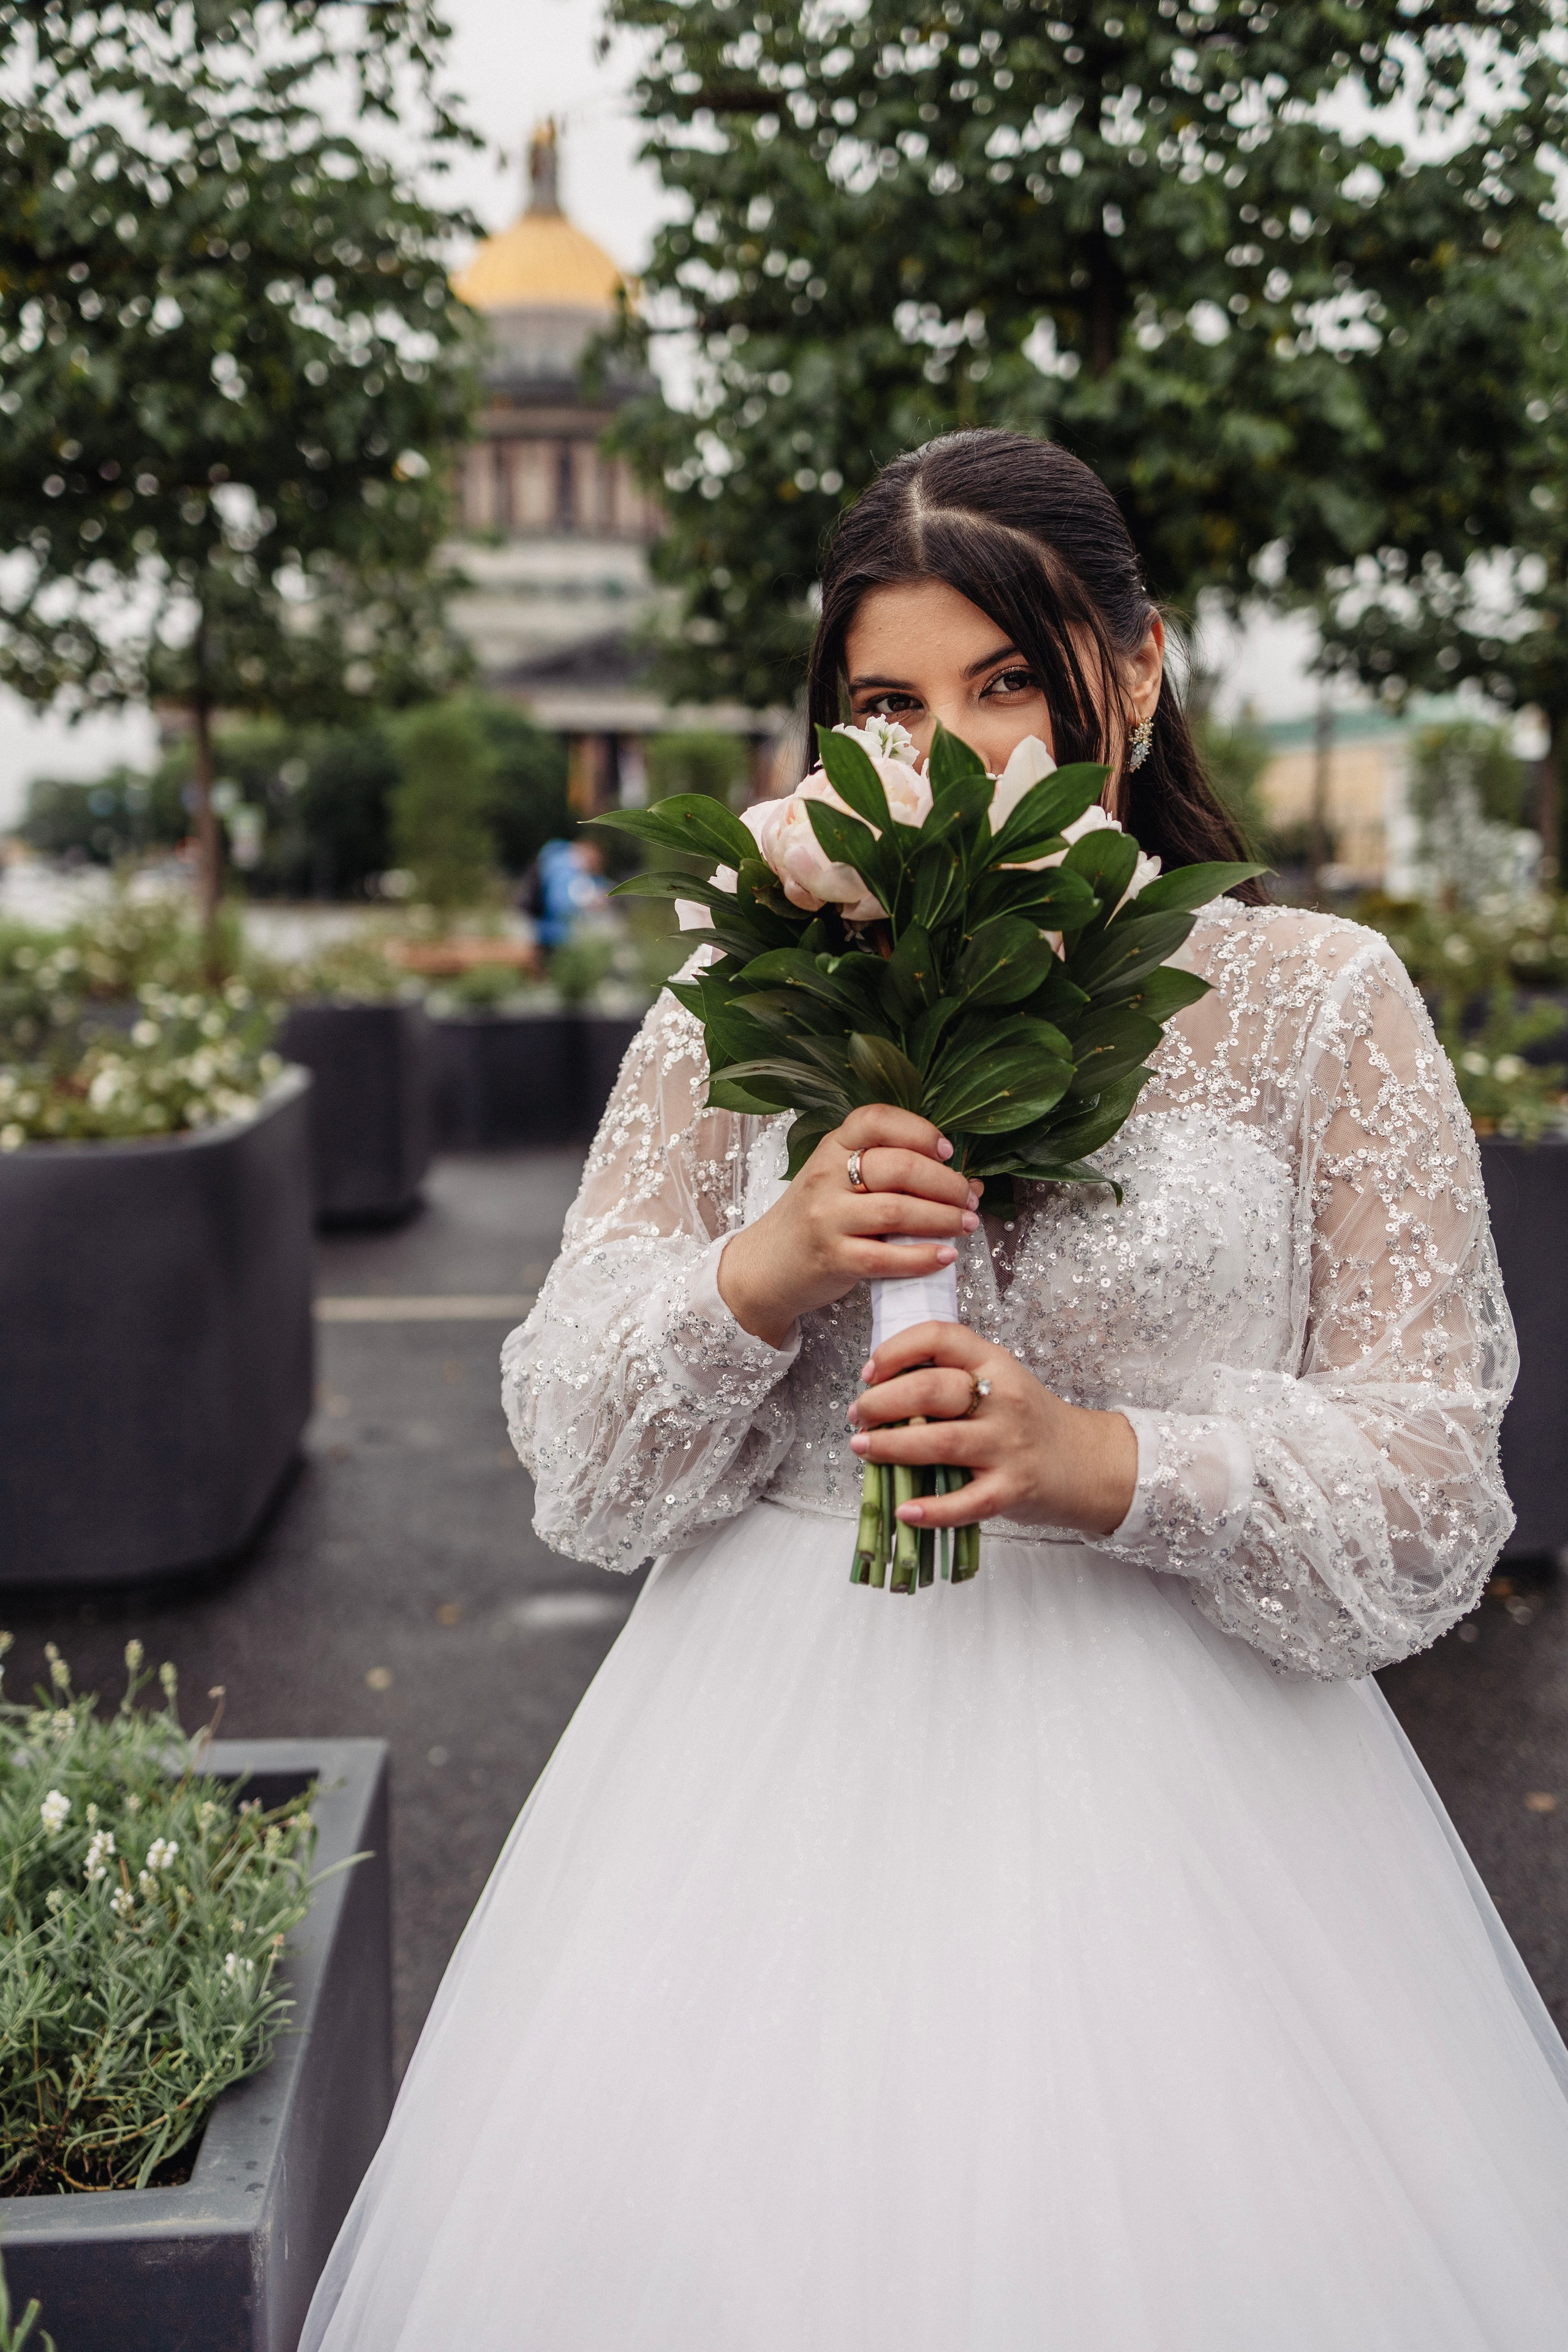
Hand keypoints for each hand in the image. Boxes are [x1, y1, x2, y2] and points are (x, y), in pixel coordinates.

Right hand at [717, 1105, 980, 1349]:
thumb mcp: (839, 1180)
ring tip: (967, 1224)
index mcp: (831, 1147)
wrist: (766, 1266)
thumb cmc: (817, 1219)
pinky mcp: (832, 1258)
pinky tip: (946, 1256)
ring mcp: (826, 1218)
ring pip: (897, 1211)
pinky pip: (886, 1257)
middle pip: (898, 1166)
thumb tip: (966, 1181)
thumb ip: (890, 1173)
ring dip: (943, 1218)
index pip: (876, 1119)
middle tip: (969, 1198)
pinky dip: (923, 1257)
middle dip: (946, 1183)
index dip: (919, 1130)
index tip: (948, 1151)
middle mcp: (826, 1176)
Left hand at [847, 1321, 1136, 1539]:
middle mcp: (1003, 1400)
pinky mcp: (1012, 1490)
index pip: (941, 1337)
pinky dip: (931, 1509)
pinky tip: (904, 1510)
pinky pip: (966, 1502)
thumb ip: (950, 1379)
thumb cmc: (1027, 1421)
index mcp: (995, 1363)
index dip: (895, 1350)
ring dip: (892, 1446)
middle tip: (858, 1416)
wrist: (1086, 1462)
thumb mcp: (997, 1383)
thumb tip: (880, 1390)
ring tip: (863, 1449)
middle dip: (882, 1402)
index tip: (870, 1372)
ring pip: (941, 1442)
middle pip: (932, 1390)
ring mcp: (1009, 1446)